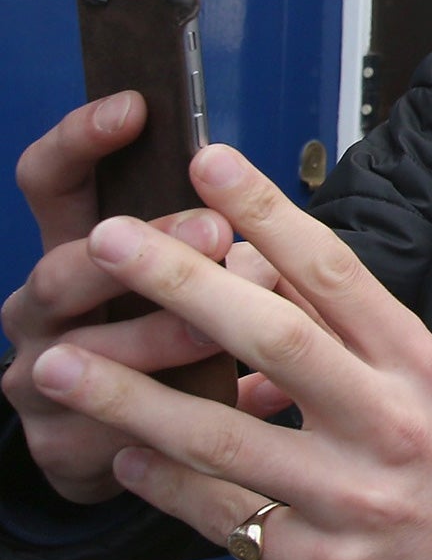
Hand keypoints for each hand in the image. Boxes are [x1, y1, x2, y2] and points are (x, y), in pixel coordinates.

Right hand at [2, 95, 238, 502]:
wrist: (140, 452)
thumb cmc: (179, 345)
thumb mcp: (199, 287)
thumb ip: (219, 251)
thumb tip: (266, 229)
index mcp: (74, 251)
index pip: (53, 180)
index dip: (82, 140)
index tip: (137, 107)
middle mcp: (39, 307)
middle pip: (61, 266)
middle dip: (145, 250)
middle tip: (214, 231)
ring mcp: (37, 378)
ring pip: (86, 355)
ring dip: (159, 339)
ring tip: (220, 332)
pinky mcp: (56, 447)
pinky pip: (104, 434)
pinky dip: (162, 423)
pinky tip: (207, 416)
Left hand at [22, 144, 431, 559]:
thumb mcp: (430, 384)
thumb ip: (351, 332)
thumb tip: (259, 265)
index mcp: (417, 365)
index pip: (334, 273)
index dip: (267, 213)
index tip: (209, 162)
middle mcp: (387, 423)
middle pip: (273, 338)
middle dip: (181, 283)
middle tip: (108, 240)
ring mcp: (353, 498)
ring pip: (223, 439)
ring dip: (128, 398)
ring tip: (52, 366)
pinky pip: (224, 518)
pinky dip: (163, 485)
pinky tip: (121, 456)